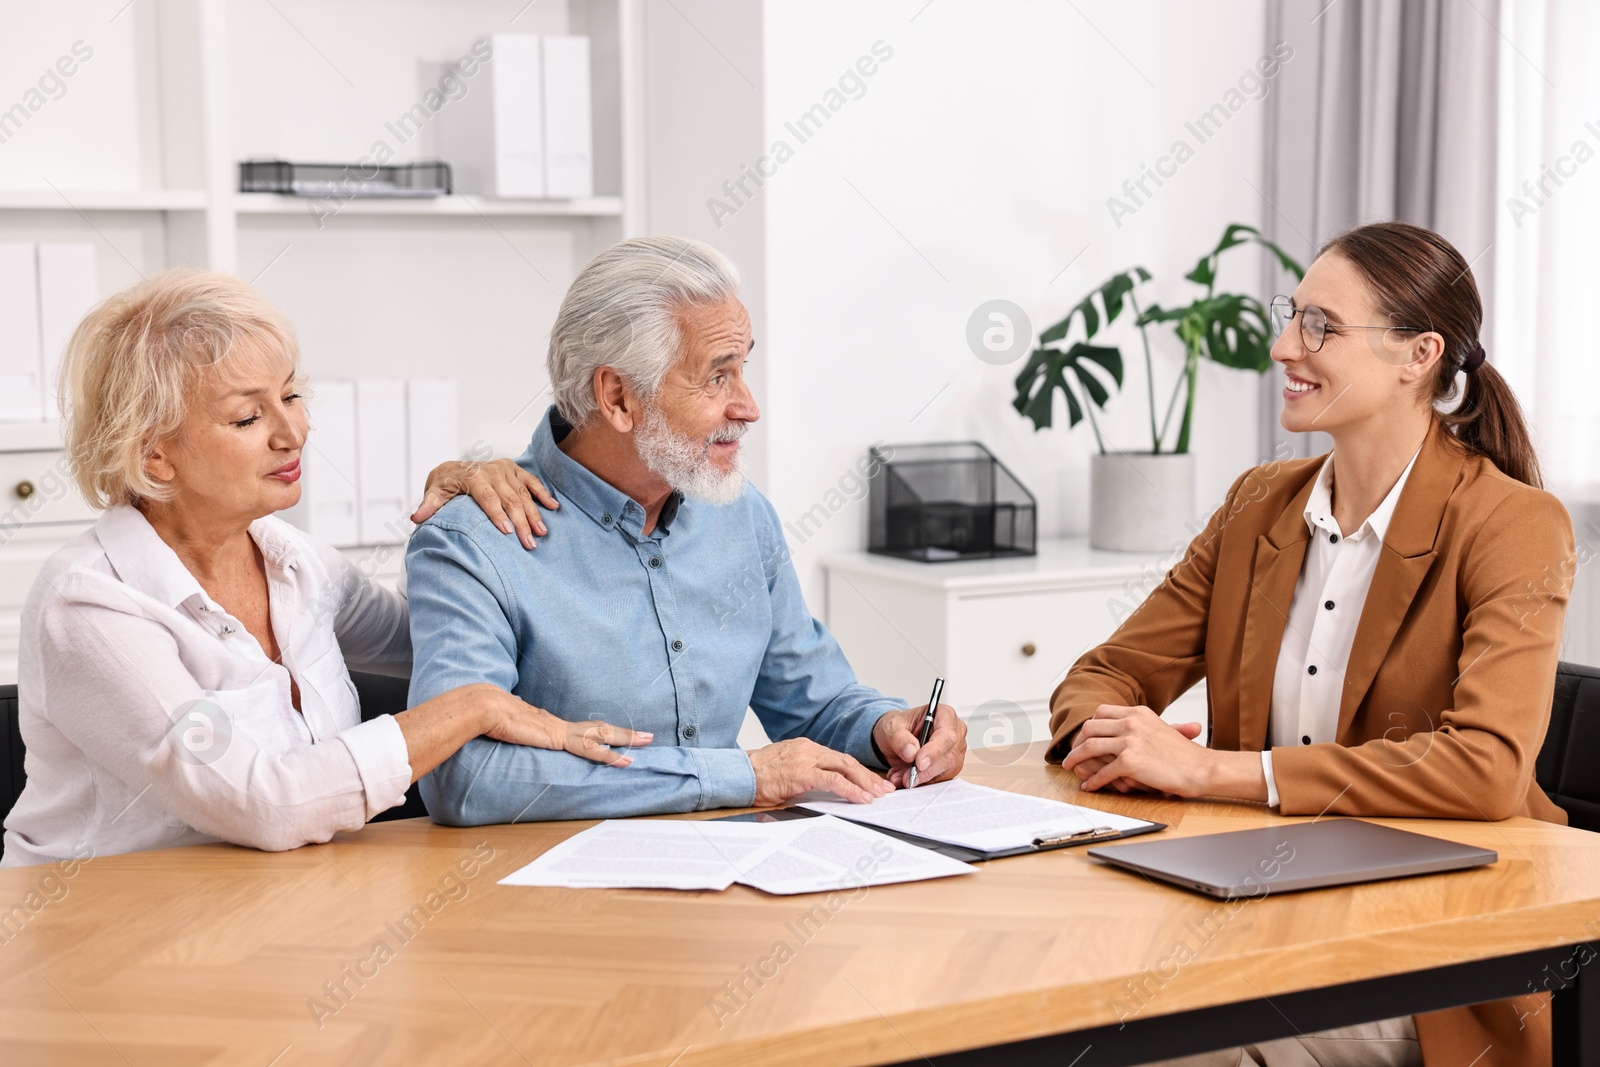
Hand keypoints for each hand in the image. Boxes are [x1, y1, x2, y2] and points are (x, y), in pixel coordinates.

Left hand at [411, 458, 557, 549]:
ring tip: (541, 533)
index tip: (507, 532)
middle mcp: (492, 471)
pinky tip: (553, 508)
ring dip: (534, 514)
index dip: (498, 515)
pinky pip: (532, 482)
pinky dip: (543, 494)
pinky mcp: (515, 469)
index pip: (488, 498)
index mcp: (473, 476)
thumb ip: (429, 505)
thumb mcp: (435, 493)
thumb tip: (417, 517)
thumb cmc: (445, 485)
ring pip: (523, 493)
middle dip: (521, 522)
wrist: (453, 468)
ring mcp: (505, 469)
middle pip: (509, 500)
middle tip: (529, 543)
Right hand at [474, 686, 651, 766]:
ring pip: (602, 735)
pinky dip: (610, 755)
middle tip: (646, 735)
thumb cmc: (486, 716)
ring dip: (626, 739)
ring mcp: (560, 730)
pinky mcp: (559, 738)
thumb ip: (512, 730)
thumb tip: (509, 729)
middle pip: (598, 728)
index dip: (598, 733)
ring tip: (646, 741)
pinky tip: (624, 760)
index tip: (611, 736)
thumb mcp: (503, 727)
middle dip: (623, 733)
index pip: (580, 730)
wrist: (483, 707)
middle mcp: (558, 724)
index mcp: (546, 723)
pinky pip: (591, 749)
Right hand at [748, 738, 892, 805]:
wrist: (738, 774)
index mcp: (806, 748)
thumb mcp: (786, 771)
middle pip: (846, 761)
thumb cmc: (758, 776)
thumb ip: (806, 775)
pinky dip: (850, 789)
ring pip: (844, 768)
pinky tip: (861, 798)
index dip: (858, 771)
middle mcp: (809, 749)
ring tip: (878, 795)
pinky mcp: (802, 773)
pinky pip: (833, 781)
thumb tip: (824, 790)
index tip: (872, 782)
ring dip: (864, 783)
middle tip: (884, 789)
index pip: (839, 758)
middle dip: (868, 776)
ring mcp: (806, 759)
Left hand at [873, 703, 966, 787]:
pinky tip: (907, 777)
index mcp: (944, 715)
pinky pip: (940, 779)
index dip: (934, 751)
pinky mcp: (950, 767)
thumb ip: (900, 739)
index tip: (919, 763)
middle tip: (907, 777)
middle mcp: (954, 733)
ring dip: (922, 778)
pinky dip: (922, 781)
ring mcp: (954, 751)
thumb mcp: (891, 727)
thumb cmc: (897, 726)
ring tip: (901, 776)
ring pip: (945, 771)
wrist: (894, 737)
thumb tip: (911, 752)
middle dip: (926, 770)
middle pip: (949, 757)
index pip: (947, 735)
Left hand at [1060, 704, 1211, 795]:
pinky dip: (1093, 780)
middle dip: (1078, 741)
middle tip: (1073, 753)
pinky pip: (1103, 772)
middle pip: (1091, 727)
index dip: (1090, 725)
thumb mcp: (1162, 729)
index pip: (1102, 712)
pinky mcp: (1130, 762)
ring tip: (1071, 767)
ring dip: (1076, 758)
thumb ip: (1141, 727)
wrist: (1201, 768)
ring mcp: (1130, 741)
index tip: (1085, 737)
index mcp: (1138, 712)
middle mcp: (1132, 722)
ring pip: (1090, 747)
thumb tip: (1123, 731)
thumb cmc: (1185, 755)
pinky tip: (1090, 786)